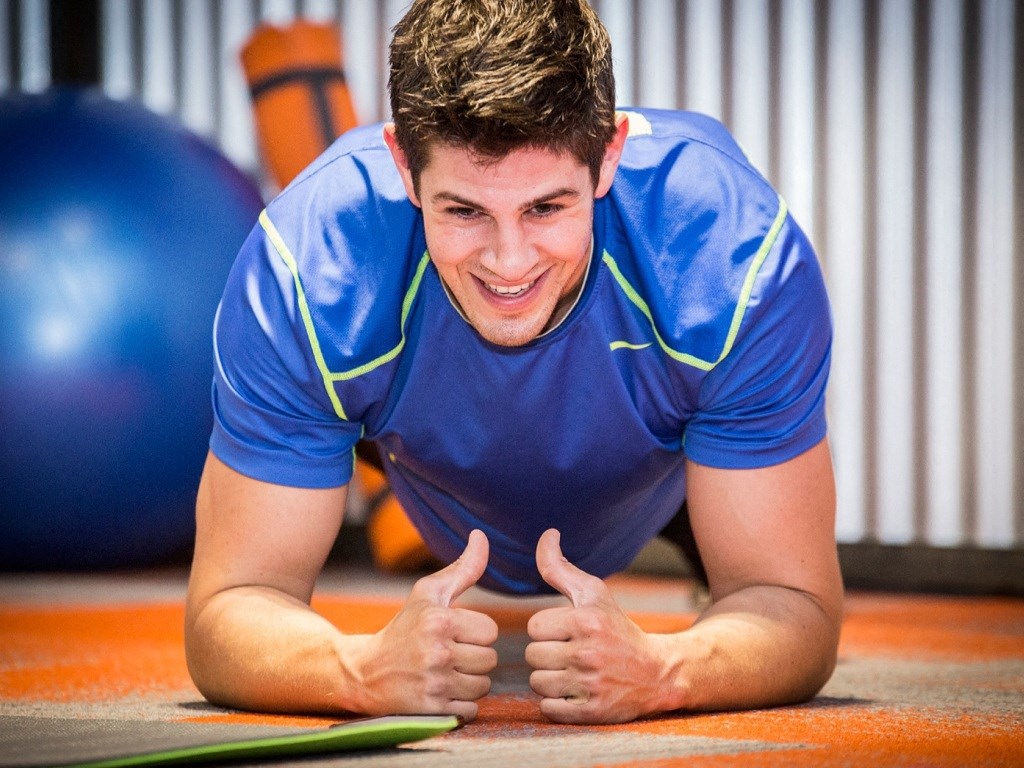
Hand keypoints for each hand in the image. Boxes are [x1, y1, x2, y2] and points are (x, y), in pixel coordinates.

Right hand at [356, 529, 497, 719]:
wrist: (364, 672)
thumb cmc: (404, 628)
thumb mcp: (428, 594)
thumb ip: (463, 568)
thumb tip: (481, 535)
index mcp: (440, 620)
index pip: (491, 631)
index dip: (476, 633)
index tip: (455, 634)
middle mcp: (437, 651)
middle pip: (490, 660)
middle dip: (474, 658)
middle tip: (449, 654)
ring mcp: (434, 683)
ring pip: (483, 686)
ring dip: (469, 682)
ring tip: (445, 672)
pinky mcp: (431, 710)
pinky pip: (470, 711)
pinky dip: (460, 705)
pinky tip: (441, 692)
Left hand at [526, 529, 674, 722]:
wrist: (658, 672)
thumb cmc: (618, 627)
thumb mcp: (594, 593)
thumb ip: (560, 567)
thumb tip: (547, 534)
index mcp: (587, 621)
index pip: (534, 627)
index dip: (547, 629)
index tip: (566, 631)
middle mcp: (589, 653)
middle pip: (533, 655)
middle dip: (547, 654)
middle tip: (570, 653)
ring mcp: (591, 685)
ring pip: (537, 683)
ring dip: (549, 679)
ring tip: (571, 672)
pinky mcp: (592, 713)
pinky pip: (549, 709)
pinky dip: (556, 703)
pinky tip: (575, 692)